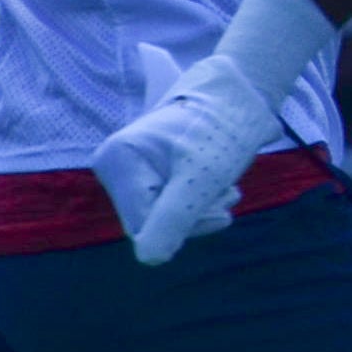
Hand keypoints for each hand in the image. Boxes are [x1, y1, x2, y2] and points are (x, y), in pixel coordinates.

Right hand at [96, 0, 337, 265]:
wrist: (239, 92)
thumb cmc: (222, 130)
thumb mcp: (201, 179)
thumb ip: (173, 218)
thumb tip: (149, 259)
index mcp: (116, 161)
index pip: (142, 227)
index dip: (183, 225)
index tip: (216, 204)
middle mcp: (112, 163)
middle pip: (151, 221)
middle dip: (193, 216)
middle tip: (228, 194)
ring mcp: (128, 166)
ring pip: (162, 215)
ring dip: (200, 209)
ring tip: (228, 189)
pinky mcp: (144, 169)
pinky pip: (166, 203)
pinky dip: (196, 201)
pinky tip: (218, 187)